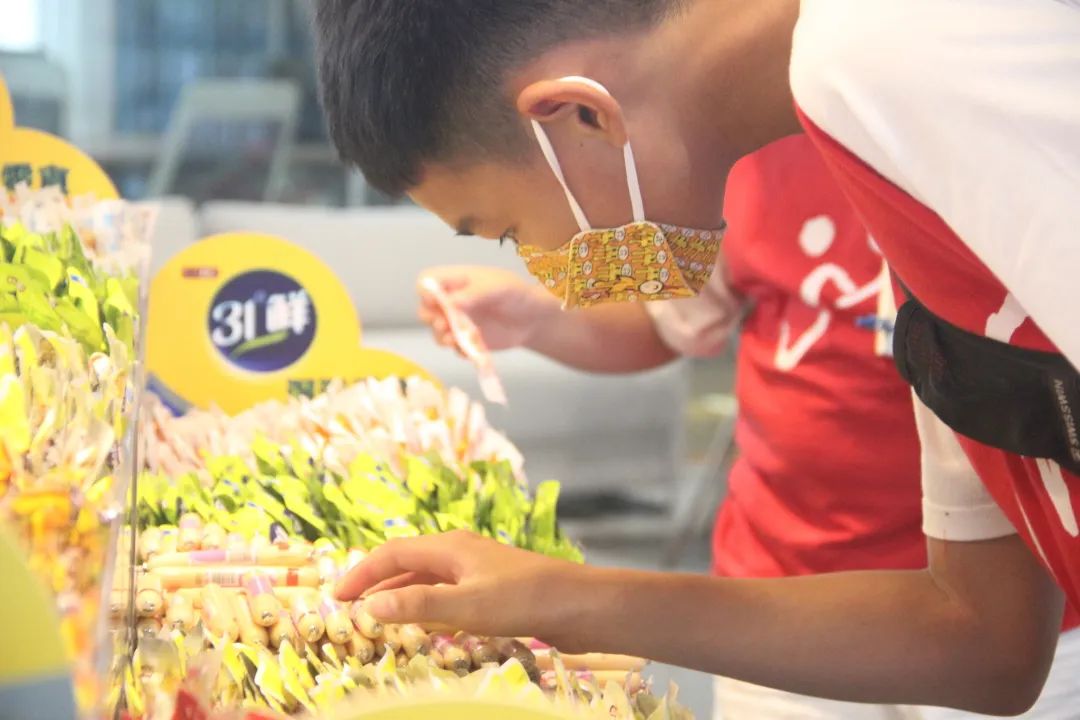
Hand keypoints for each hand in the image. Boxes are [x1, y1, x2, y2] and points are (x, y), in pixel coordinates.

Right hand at [334, 530, 593, 647]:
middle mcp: (460, 552)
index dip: (362, 572)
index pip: (393, 553)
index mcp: (450, 547)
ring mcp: (478, 569)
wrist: (578, 605)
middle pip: (408, 563)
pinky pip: (448, 593)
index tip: (337, 595)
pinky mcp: (493, 589)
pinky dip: (428, 606)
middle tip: (350, 607)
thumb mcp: (466, 606)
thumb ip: (418, 605)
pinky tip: (426, 626)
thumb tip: (370, 605)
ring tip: (379, 617)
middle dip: (377, 582)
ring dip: (401, 595)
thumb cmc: (523, 599)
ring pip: (428, 579)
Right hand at [417, 266, 558, 352]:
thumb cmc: (518, 294)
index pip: (428, 281)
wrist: (535, 320)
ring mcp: (458, 321)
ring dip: (441, 337)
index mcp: (457, 280)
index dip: (426, 292)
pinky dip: (459, 350)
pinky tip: (471, 350)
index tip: (436, 303)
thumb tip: (451, 302)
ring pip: (436, 330)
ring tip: (454, 341)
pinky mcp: (466, 340)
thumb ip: (476, 293)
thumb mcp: (500, 287)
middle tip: (444, 325)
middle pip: (425, 308)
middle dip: (430, 318)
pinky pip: (454, 347)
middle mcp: (453, 300)